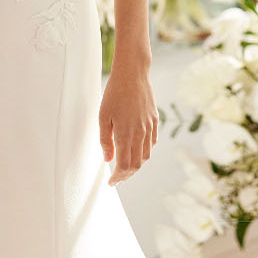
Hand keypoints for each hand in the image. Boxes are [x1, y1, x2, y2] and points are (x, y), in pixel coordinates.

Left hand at [99, 58, 157, 183]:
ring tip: (125, 165)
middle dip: (126, 175)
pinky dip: (144, 152)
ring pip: (145, 156)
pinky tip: (136, 150)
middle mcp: (140, 134)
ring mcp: (149, 128)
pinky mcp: (155, 121)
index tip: (111, 182)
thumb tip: (108, 159)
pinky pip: (151, 143)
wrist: (133, 75)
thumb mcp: (103, 116)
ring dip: (136, 165)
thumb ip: (105, 140)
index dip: (118, 178)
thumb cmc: (114, 94)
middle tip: (117, 178)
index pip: (124, 165)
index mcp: (125, 134)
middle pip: (136, 164)